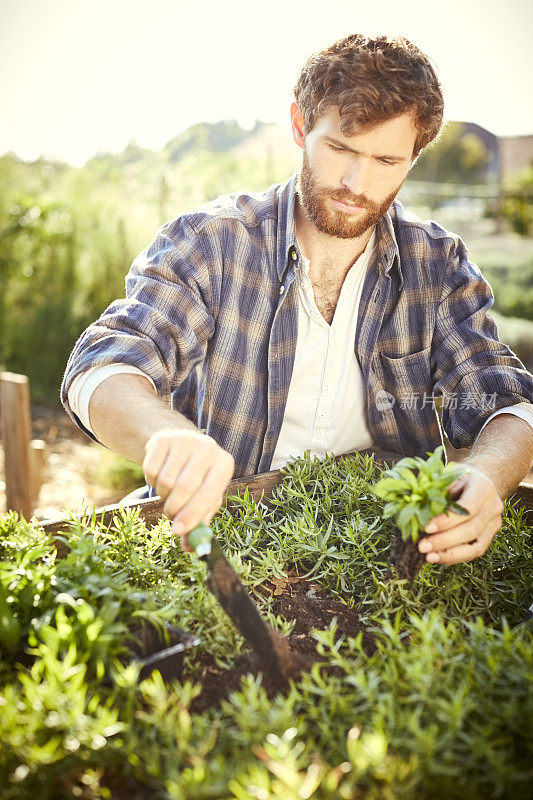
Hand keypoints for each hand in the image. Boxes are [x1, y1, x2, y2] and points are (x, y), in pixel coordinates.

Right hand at [142, 429, 234, 550]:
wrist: (181, 446)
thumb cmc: (198, 478)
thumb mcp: (204, 497)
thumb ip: (199, 522)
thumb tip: (190, 548)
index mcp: (224, 464)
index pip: (209, 493)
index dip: (192, 515)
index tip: (178, 532)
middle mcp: (208, 448)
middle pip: (185, 487)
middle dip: (174, 509)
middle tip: (170, 517)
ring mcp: (185, 439)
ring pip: (165, 481)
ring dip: (163, 495)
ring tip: (169, 493)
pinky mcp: (163, 438)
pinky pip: (150, 469)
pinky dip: (151, 481)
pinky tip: (160, 476)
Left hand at [418, 465, 503, 564]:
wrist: (478, 481)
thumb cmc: (457, 478)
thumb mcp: (447, 478)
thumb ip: (435, 494)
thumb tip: (415, 513)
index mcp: (483, 487)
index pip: (468, 508)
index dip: (447, 521)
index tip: (426, 528)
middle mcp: (493, 506)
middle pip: (471, 530)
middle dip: (444, 541)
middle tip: (422, 546)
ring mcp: (494, 523)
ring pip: (476, 547)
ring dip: (450, 555)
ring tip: (429, 557)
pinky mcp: (490, 536)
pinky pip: (474, 552)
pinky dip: (455, 557)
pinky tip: (437, 558)